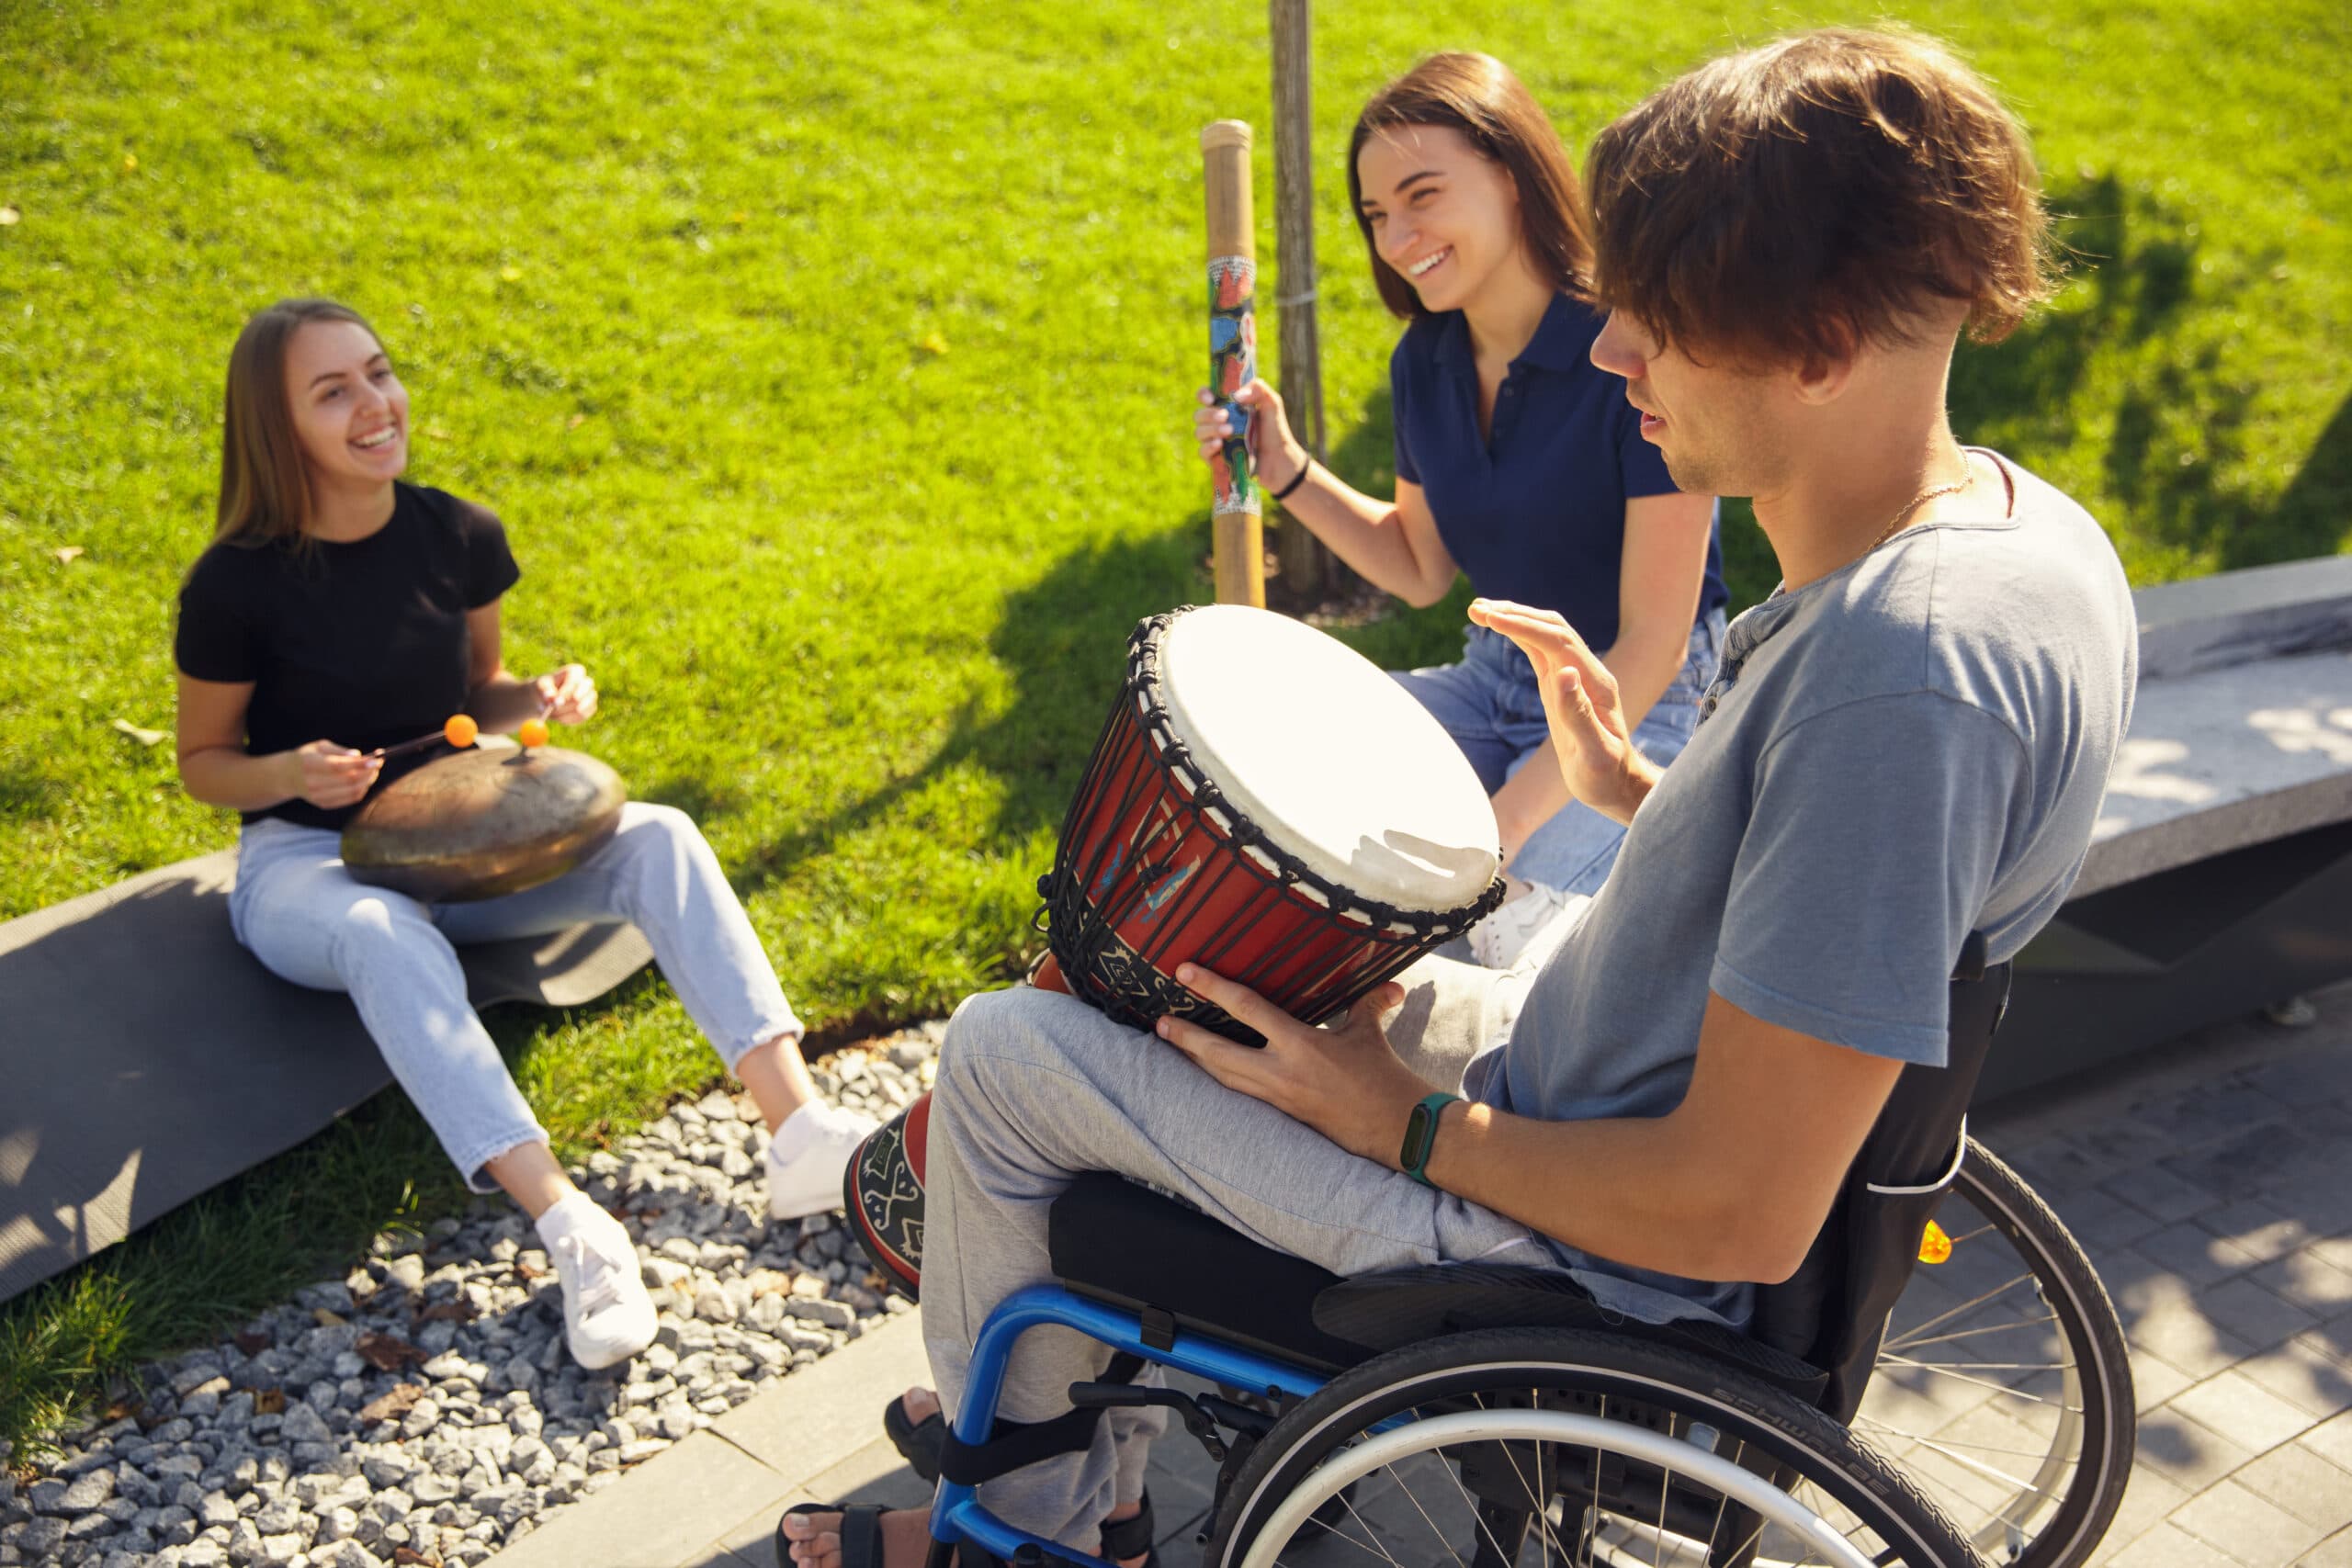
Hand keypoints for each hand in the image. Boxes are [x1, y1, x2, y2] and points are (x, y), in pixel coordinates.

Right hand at [284, 740, 380, 809]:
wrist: (288, 776)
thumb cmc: (308, 756)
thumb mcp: (320, 746)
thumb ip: (339, 750)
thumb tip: (358, 756)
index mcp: (309, 764)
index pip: (339, 766)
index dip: (359, 764)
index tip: (376, 759)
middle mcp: (312, 782)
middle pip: (349, 781)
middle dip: (368, 772)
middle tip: (378, 764)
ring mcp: (317, 796)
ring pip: (352, 791)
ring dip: (368, 781)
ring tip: (372, 771)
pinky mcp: (324, 804)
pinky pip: (350, 799)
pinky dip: (362, 790)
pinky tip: (364, 781)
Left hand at [531, 664, 597, 724]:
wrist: (546, 699)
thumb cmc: (543, 689)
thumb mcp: (540, 687)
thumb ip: (546, 692)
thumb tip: (555, 700)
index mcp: (575, 671)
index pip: (575, 680)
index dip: (566, 691)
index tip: (555, 701)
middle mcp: (586, 682)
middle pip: (584, 693)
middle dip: (567, 705)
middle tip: (555, 711)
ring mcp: (590, 696)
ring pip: (582, 708)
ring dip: (565, 714)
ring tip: (552, 714)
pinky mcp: (590, 709)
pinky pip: (582, 717)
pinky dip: (569, 719)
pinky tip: (560, 717)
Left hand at [1155, 965, 1432, 1168]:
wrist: (1396, 1129)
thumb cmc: (1384, 1078)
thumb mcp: (1370, 1033)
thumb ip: (1370, 1003)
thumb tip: (1392, 985)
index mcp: (1300, 1044)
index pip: (1247, 1008)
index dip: (1213, 988)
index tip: (1185, 973)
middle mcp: (1281, 1072)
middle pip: (1219, 1053)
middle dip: (1186, 1038)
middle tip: (1159, 1023)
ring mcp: (1277, 1097)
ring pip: (1224, 1077)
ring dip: (1195, 1061)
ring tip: (1171, 1044)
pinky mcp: (1281, 1114)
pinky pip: (1240, 1093)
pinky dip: (1219, 1079)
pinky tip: (1206, 1072)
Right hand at [1195, 379, 1308, 494]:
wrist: (1280, 459)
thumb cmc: (1275, 431)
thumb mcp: (1272, 404)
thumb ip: (1258, 389)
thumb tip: (1236, 396)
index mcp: (1228, 407)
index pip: (1206, 397)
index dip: (1203, 395)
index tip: (1210, 398)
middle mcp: (1219, 423)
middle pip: (1199, 415)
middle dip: (1209, 414)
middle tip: (1224, 417)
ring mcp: (1216, 441)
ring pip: (1199, 432)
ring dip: (1211, 429)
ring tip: (1229, 431)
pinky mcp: (1216, 459)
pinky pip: (1202, 452)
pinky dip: (1208, 447)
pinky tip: (1219, 444)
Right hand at [1468, 599, 1649, 822]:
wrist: (1616, 784)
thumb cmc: (1606, 775)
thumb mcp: (1595, 752)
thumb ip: (1580, 714)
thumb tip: (1564, 673)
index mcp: (1596, 684)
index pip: (1558, 642)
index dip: (1525, 627)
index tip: (1493, 619)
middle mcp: (1587, 672)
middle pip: (1552, 628)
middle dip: (1516, 614)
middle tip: (1477, 609)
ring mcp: (1574, 676)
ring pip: (1545, 634)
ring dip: (1515, 618)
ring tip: (1478, 611)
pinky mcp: (1561, 685)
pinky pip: (1540, 651)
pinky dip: (1519, 634)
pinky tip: (1500, 627)